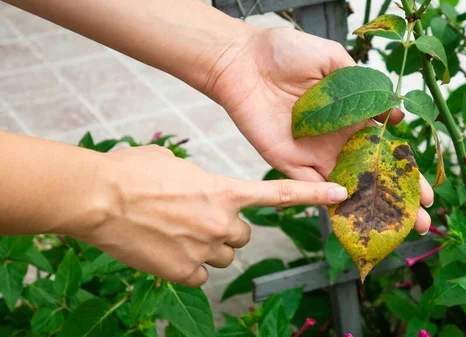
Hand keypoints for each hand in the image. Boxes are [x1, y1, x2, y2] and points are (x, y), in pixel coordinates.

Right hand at [66, 145, 348, 286]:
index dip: (314, 194)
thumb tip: (198, 190)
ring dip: (207, 247)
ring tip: (175, 232)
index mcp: (226, 191)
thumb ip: (200, 179)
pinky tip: (165, 249)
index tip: (341, 195)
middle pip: (244, 235)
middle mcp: (223, 222)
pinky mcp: (185, 272)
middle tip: (196, 218)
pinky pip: (198, 274)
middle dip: (226, 229)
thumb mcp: (176, 163)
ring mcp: (205, 249)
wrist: (100, 197)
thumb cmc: (134, 172)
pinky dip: (185, 265)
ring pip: (222, 255)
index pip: (280, 194)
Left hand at [203, 27, 433, 232]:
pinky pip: (310, 187)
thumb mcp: (333, 59)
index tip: (428, 190)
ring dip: (369, 208)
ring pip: (345, 187)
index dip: (405, 170)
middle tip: (421, 220)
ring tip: (397, 227)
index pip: (384, 150)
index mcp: (350, 116)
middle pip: (371, 175)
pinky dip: (330, 200)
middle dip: (396, 198)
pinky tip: (355, 214)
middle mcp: (335, 139)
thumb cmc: (285, 52)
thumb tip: (394, 110)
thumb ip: (364, 86)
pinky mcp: (287, 162)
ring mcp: (312, 153)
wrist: (242, 60)